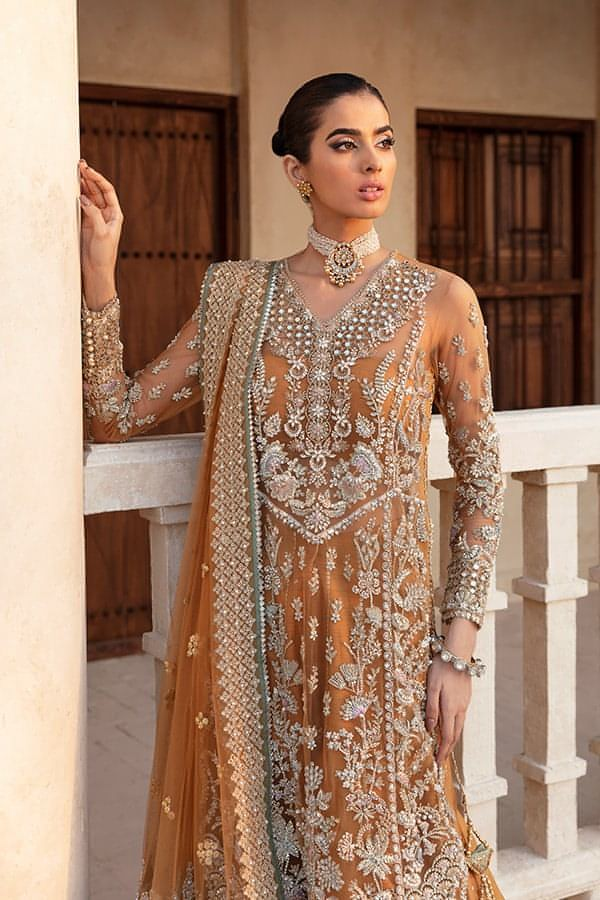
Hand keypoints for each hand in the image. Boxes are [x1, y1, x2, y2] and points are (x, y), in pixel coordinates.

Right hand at [78, 159, 123, 277]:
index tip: (88, 170)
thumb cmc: (104, 254)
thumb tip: (84, 199)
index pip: (107, 191)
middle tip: (79, 165)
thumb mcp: (101, 233)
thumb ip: (93, 215)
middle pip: (97, 191)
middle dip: (89, 178)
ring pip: (89, 196)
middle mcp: (106, 214)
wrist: (97, 270)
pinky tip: (72, 188)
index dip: (98, 179)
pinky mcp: (86, 222)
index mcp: (115, 214)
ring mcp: (95, 217)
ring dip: (82, 184)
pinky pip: (82, 205)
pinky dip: (77, 196)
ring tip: (74, 172)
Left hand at [425, 654, 472, 764]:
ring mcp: (465, 703)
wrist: (458, 653)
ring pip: (459, 726)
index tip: (438, 762)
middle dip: (448, 748)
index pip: (448, 736)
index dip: (443, 750)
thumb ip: (432, 708)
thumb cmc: (442, 668)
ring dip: (453, 738)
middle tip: (441, 759)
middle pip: (456, 734)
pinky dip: (455, 727)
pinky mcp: (466, 697)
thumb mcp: (432, 687)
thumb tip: (431, 728)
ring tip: (445, 747)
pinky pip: (461, 717)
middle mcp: (460, 708)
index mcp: (451, 708)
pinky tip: (450, 726)